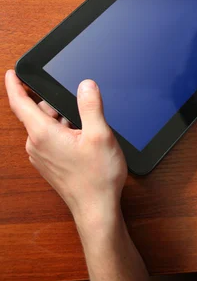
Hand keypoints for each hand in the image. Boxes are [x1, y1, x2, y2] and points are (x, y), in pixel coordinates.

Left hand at [5, 70, 126, 224]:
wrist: (96, 207)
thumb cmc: (97, 176)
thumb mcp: (100, 134)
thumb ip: (90, 106)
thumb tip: (85, 85)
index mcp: (43, 134)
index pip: (21, 103)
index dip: (15, 86)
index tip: (12, 73)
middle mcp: (37, 145)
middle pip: (39, 113)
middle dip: (56, 105)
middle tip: (81, 106)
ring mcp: (41, 156)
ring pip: (47, 127)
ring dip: (64, 121)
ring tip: (89, 129)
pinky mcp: (49, 164)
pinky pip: (51, 140)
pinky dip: (64, 134)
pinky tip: (84, 141)